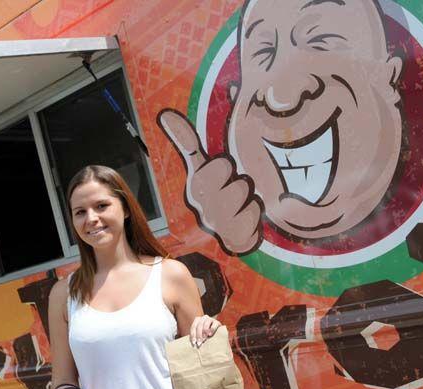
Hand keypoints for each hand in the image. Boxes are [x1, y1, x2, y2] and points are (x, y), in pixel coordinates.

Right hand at [158, 109, 263, 254]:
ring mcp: (217, 226)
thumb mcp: (212, 162)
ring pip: (245, 201)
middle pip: (236, 185)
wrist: (256, 214)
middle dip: (242, 183)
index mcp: (196, 185)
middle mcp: (202, 208)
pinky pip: (251, 220)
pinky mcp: (233, 240)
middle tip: (238, 188)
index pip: (218, 168)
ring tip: (244, 202)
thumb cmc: (233, 185)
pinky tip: (249, 217)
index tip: (225, 172)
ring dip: (251, 199)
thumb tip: (166, 115)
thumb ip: (189, 142)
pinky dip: (256, 216)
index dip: (226, 168)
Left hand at [190, 314, 221, 347]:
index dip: (193, 335)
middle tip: (199, 343)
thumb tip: (194, 343)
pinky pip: (214, 324)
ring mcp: (210, 319)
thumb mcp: (200, 335)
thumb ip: (196, 337)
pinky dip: (212, 329)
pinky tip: (210, 334)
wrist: (216, 333)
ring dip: (204, 332)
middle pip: (199, 326)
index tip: (194, 343)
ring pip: (206, 324)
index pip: (193, 327)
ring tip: (204, 339)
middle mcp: (203, 318)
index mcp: (197, 320)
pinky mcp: (217, 322)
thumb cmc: (205, 335)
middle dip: (199, 335)